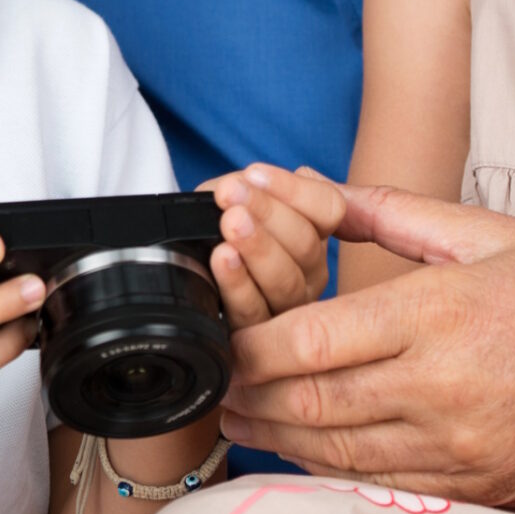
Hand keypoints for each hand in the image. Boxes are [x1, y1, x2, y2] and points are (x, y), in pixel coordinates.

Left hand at [203, 163, 347, 327]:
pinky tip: (222, 260)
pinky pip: (254, 311)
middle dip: (266, 214)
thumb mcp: (232, 197)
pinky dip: (237, 283)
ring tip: (230, 225)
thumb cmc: (213, 226)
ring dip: (257, 249)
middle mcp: (309, 271)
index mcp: (314, 230)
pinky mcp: (260, 338)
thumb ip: (251, 186)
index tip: (253, 175)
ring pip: (286, 281)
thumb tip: (252, 181)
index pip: (328, 207)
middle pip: (306, 244)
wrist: (186, 270)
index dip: (292, 190)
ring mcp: (290, 308)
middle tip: (232, 195)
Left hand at [218, 184, 514, 504]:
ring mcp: (465, 444)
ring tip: (240, 412)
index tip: (217, 336)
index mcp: (440, 313)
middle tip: (210, 381)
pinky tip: (308, 443)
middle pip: (311, 404)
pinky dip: (334, 463)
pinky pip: (388, 478)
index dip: (248, 345)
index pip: (310, 341)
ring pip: (339, 451)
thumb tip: (312, 188)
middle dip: (247, 395)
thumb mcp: (486, 231)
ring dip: (279, 435)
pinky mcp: (486, 483)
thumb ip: (389, 212)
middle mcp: (445, 386)